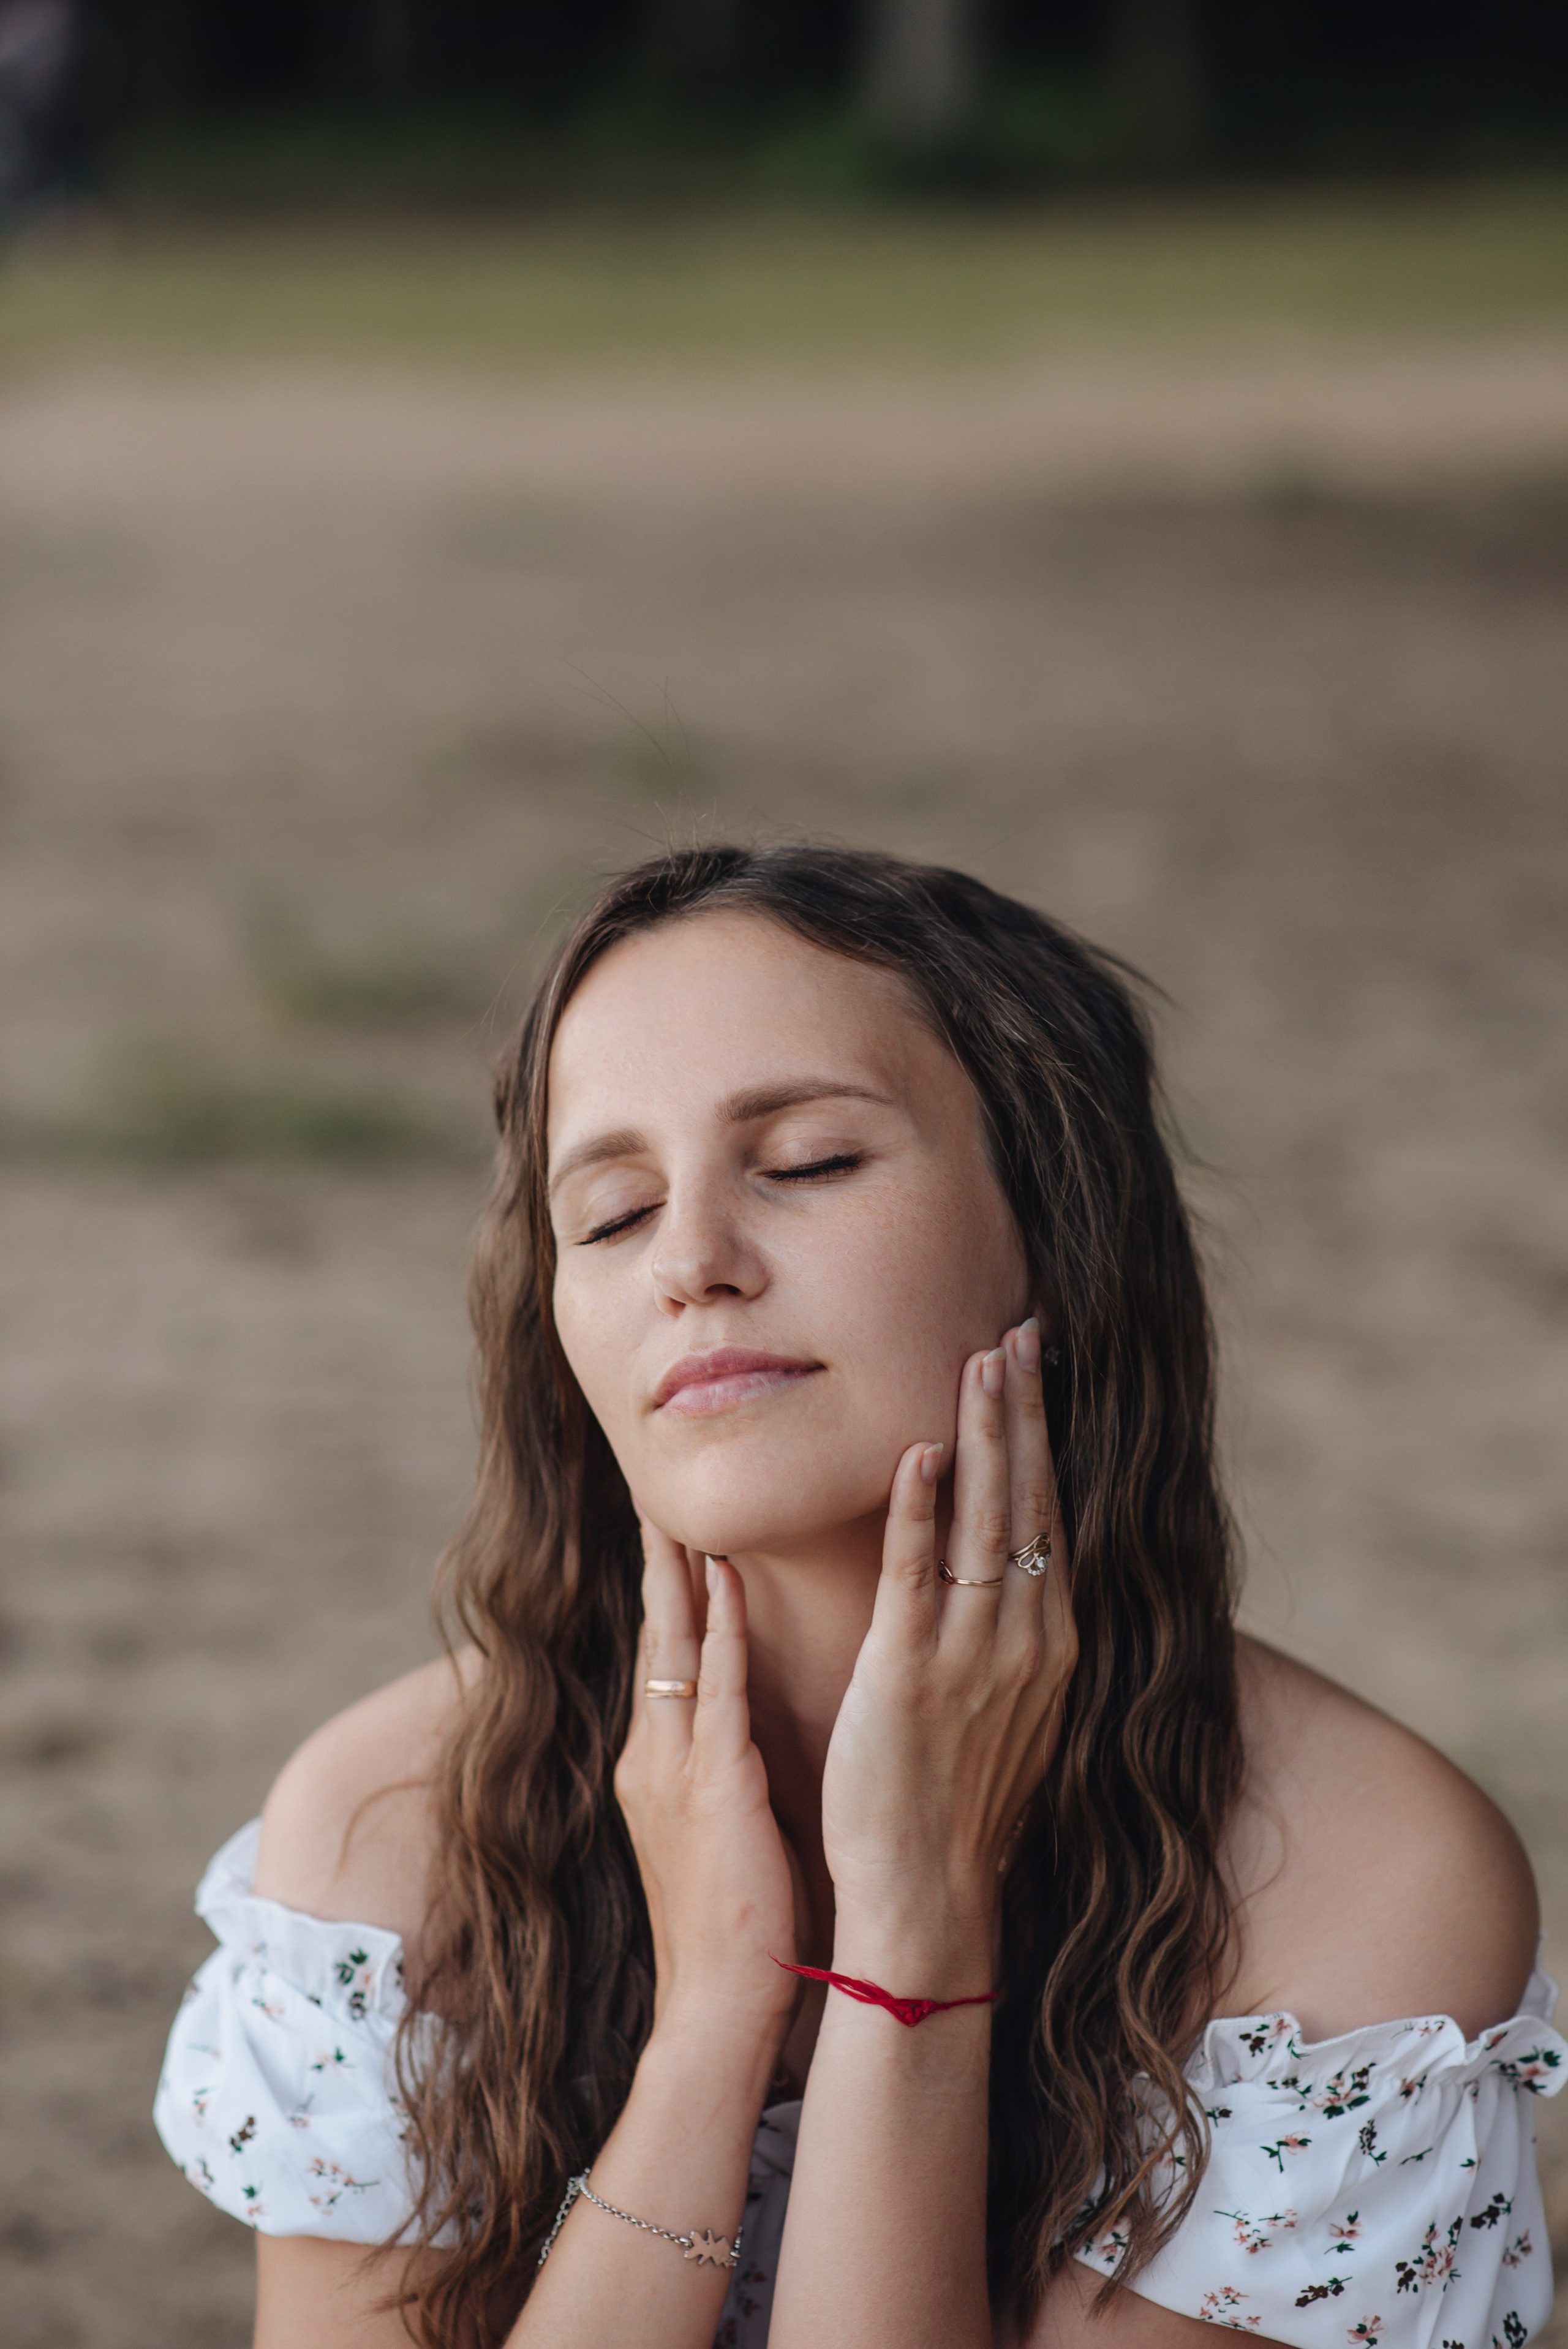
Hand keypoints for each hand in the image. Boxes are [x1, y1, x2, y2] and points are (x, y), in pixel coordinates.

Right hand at [614, 1524, 799, 2046]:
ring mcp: (673, 1767)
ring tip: (678, 1504)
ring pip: (675, 1645)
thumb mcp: (721, 1833)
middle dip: (658, 1561)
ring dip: (680, 1571)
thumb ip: (723, 1775)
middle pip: (655, 1634)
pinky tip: (725, 1578)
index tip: (670, 1528)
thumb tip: (747, 1734)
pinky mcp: (712, 1784)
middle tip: (658, 1489)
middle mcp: (653, 1754)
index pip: (662, 1657)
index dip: (666, 1592)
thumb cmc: (738, 1930)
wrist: (720, 2009)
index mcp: (655, 1765)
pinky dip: (720, 1627)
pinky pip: (715, 1687)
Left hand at [819, 1320, 1076, 1974]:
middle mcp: (1026, 1640)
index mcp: (1050, 1645)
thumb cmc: (957, 1805)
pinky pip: (917, 1578)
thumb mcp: (1010, 1710)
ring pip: (985, 1522)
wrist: (927, 1898)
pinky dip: (919, 1513)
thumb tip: (1014, 1570)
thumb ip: (1012, 1635)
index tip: (1037, 1369)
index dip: (1043, 1438)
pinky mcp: (907, 1677)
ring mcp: (972, 1657)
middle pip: (1030, 1501)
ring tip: (979, 1361)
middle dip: (1024, 1411)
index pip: (1051, 1516)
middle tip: (1018, 1332)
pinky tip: (919, 1454)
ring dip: (984, 1437)